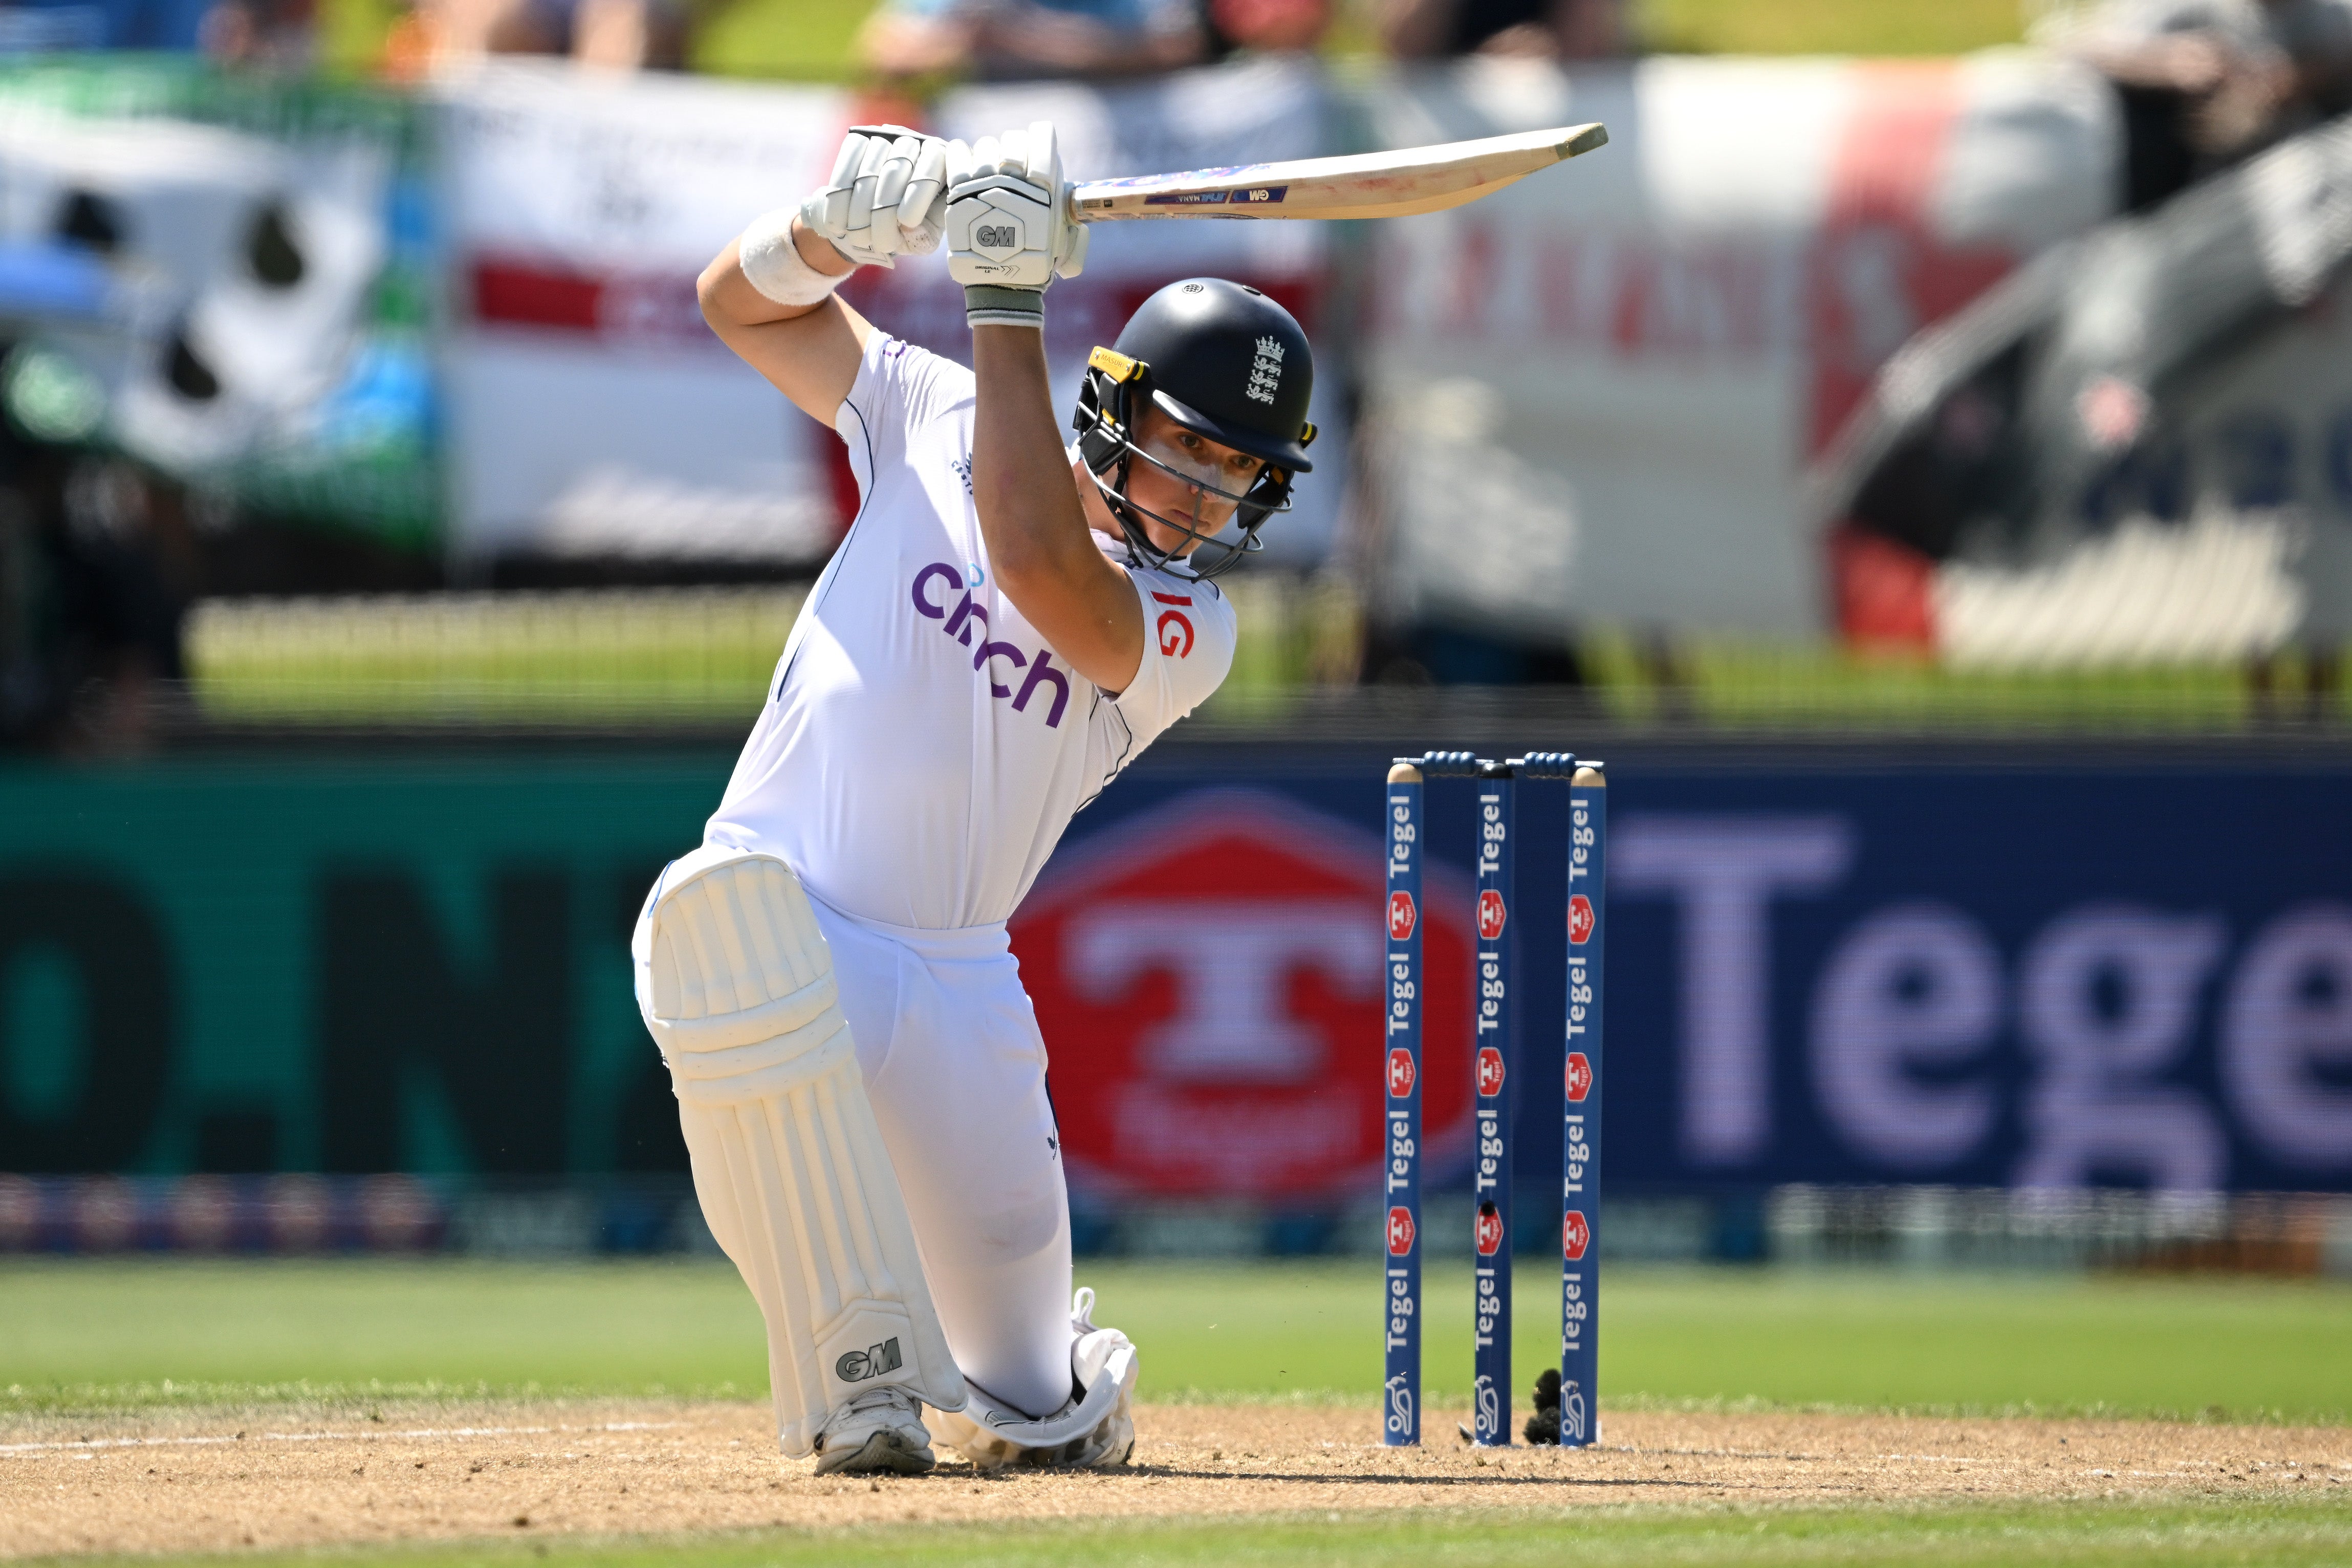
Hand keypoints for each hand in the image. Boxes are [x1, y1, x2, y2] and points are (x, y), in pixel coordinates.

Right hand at [799, 124, 949, 268]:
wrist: (871, 221)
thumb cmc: (905, 230)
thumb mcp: (921, 239)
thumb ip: (923, 236)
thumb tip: (910, 227)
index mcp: (941, 161)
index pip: (932, 162)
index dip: (917, 192)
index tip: (905, 221)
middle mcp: (916, 142)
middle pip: (896, 167)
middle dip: (883, 209)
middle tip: (878, 241)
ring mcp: (886, 137)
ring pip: (868, 169)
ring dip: (860, 209)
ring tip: (860, 237)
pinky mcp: (859, 140)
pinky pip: (846, 163)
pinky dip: (839, 197)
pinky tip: (839, 223)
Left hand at [944, 121, 1088, 294]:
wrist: (1006, 283)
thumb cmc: (1039, 258)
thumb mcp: (1067, 233)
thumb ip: (1071, 208)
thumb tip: (1071, 193)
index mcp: (1047, 184)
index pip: (1041, 135)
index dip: (1039, 139)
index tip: (1034, 156)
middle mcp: (1017, 180)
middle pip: (1012, 140)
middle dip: (1013, 151)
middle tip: (1011, 169)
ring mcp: (985, 183)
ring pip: (985, 145)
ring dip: (988, 156)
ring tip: (988, 173)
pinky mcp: (960, 191)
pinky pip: (956, 154)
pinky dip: (960, 154)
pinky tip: (965, 164)